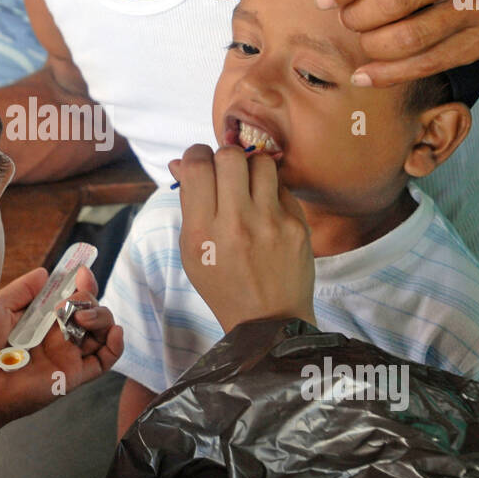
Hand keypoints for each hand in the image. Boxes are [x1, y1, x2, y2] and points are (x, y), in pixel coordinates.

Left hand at [0, 265, 122, 427]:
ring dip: (102, 317)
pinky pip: (104, 361)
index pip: (71, 298)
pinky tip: (114, 332)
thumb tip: (46, 273)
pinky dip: (116, 346)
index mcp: (41, 319)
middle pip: (91, 312)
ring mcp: (67, 355)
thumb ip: (24, 290)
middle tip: (74, 300)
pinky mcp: (72, 375)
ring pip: (102, 333)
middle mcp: (57, 336)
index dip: (81, 284)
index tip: (81, 271)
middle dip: (90, 298)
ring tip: (83, 317)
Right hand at [169, 143, 314, 332]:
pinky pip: (282, 186)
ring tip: (249, 186)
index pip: (197, 165)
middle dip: (224, 157)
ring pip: (261, 162)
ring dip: (252, 168)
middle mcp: (235, 223)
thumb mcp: (192, 251)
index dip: (196, 155)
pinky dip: (271, 191)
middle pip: (229, 156)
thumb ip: (188, 205)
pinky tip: (267, 209)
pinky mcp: (297, 225)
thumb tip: (181, 163)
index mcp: (202, 231)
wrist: (268, 321)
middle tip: (225, 172)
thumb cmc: (224, 285)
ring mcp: (270, 223)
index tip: (200, 163)